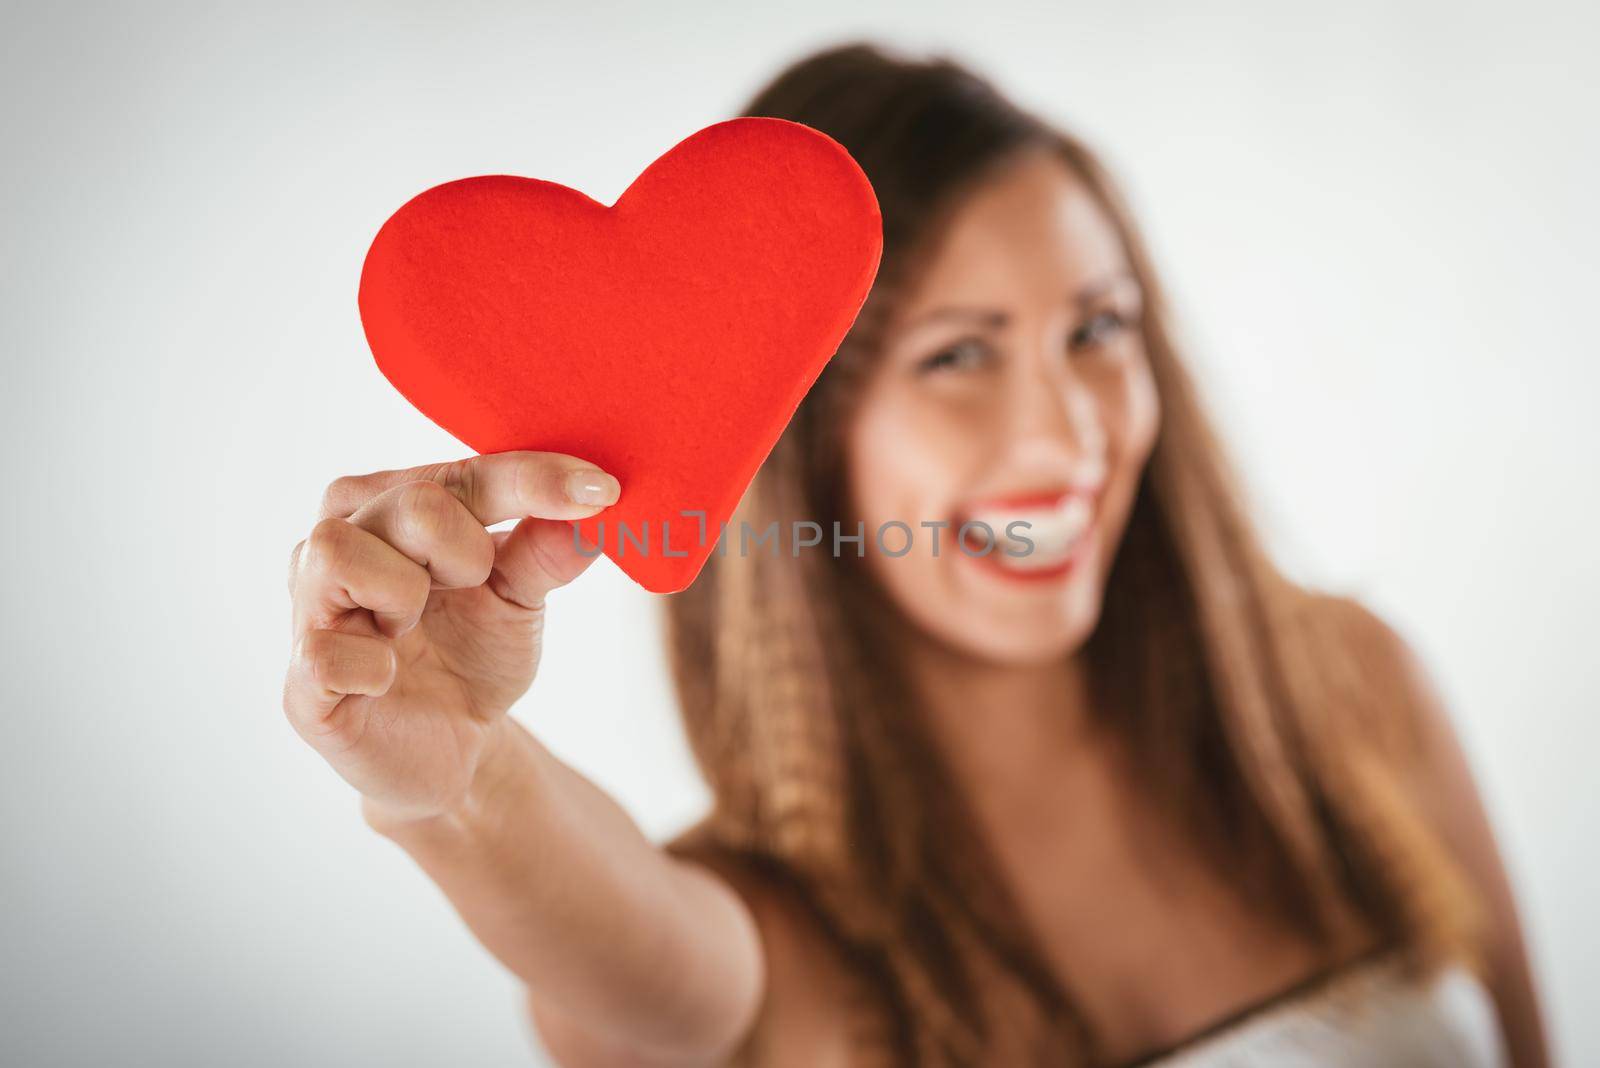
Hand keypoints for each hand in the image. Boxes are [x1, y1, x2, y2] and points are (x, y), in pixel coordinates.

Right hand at [283, 452, 617, 822]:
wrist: (455, 749)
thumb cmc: (474, 653)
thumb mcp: (520, 596)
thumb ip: (547, 549)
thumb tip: (596, 504)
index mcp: (387, 503)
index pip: (460, 472)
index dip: (533, 479)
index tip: (602, 490)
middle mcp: (336, 538)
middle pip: (411, 503)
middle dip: (466, 550)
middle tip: (473, 585)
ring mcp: (309, 607)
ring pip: (341, 552)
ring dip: (406, 592)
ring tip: (413, 625)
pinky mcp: (301, 679)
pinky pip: (329, 652)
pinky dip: (376, 666)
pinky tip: (390, 676)